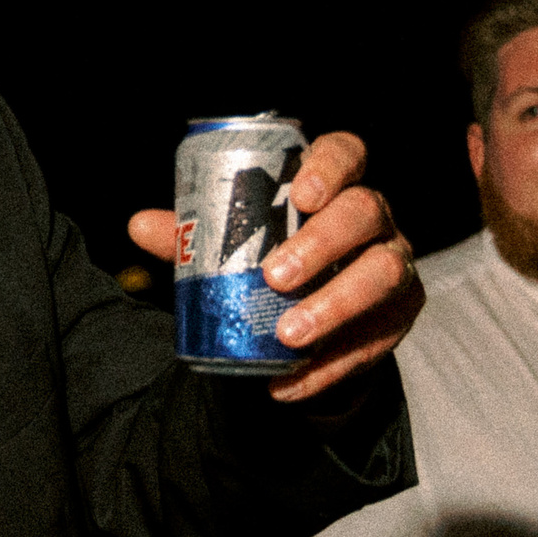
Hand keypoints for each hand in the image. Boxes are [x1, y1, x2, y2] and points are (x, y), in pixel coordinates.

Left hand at [128, 130, 424, 401]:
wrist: (305, 329)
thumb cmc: (268, 263)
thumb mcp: (231, 247)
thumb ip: (192, 236)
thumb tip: (139, 225)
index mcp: (332, 187)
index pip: (346, 152)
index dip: (330, 166)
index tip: (301, 194)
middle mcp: (373, 219)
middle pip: (364, 213)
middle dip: (322, 243)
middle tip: (276, 277)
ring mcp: (393, 265)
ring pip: (383, 273)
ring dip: (335, 305)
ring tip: (288, 334)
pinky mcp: (398, 317)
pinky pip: (376, 340)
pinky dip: (331, 366)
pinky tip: (291, 384)